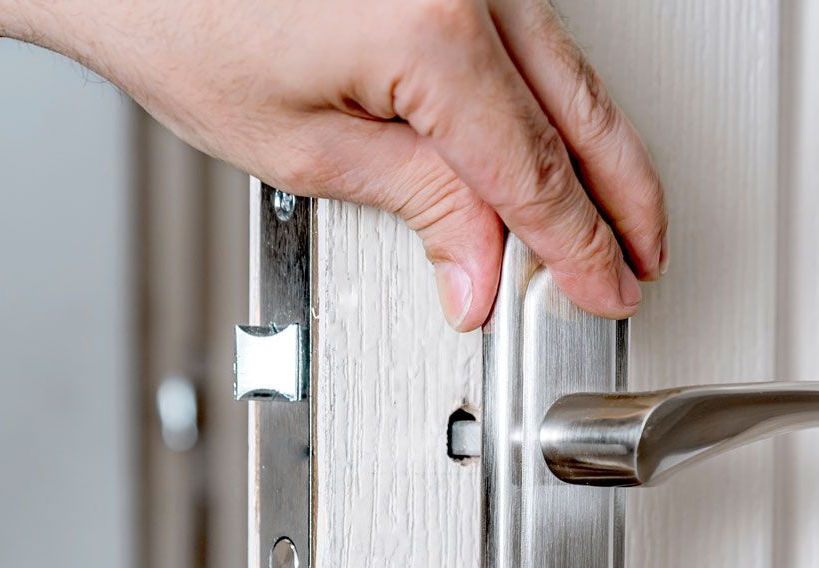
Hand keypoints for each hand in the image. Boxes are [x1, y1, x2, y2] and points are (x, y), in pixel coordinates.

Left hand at [0, 0, 665, 330]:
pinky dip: (552, 98)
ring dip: (597, 148)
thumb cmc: (178, 26)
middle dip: (619, 200)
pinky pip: (526, 36)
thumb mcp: (303, 152)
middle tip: (641, 262)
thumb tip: (482, 267)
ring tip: (615, 218)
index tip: (605, 290)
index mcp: (434, 33)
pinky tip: (560, 141)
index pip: (533, 172)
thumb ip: (417, 207)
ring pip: (568, 68)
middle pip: (580, 112)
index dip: (577, 246)